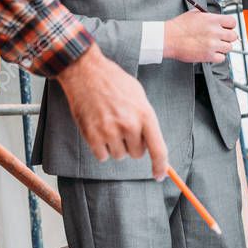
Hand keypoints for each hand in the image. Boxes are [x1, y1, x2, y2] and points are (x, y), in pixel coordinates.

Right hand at [56, 44, 168, 179]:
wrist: (86, 72)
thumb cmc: (113, 81)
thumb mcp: (138, 95)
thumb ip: (146, 119)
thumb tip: (152, 144)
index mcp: (145, 114)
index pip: (158, 149)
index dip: (160, 166)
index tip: (160, 175)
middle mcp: (130, 125)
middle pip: (137, 154)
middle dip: (132, 144)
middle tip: (123, 126)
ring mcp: (110, 132)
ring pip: (119, 155)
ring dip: (115, 145)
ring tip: (109, 124)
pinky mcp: (93, 136)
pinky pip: (102, 156)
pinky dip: (101, 147)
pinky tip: (98, 129)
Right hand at [163, 10, 238, 63]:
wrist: (169, 38)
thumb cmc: (178, 27)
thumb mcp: (194, 14)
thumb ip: (207, 16)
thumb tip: (214, 18)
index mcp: (212, 20)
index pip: (232, 22)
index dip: (230, 26)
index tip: (227, 29)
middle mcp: (215, 32)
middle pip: (233, 36)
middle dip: (227, 38)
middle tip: (221, 38)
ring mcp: (213, 44)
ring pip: (229, 48)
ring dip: (223, 48)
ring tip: (214, 46)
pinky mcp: (208, 56)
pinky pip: (222, 58)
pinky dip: (217, 57)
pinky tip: (210, 53)